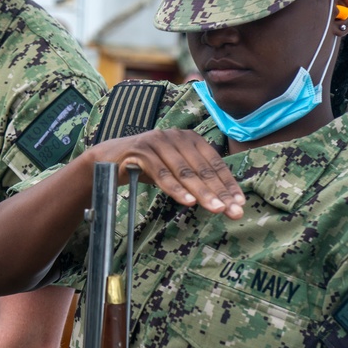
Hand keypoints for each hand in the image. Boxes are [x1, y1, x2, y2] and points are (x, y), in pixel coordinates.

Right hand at [88, 128, 244, 218]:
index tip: (239, 204)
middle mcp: (175, 136)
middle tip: (233, 212)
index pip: (214, 163)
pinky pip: (161, 173)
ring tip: (216, 209)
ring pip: (184, 171)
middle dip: (220, 192)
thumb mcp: (174, 169)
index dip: (228, 184)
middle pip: (202, 168)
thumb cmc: (146, 166)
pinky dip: (175, 188)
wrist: (108, 159)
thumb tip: (223, 199)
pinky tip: (187, 201)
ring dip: (202, 192)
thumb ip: (194, 177)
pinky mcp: (140, 151)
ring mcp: (157, 141)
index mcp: (189, 138)